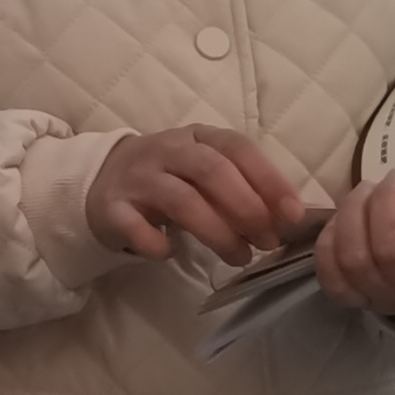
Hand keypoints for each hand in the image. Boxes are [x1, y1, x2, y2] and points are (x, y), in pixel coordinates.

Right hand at [87, 126, 313, 266]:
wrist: (101, 181)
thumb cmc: (170, 178)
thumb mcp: (205, 171)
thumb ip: (241, 187)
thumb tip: (287, 218)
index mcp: (198, 136)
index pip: (238, 149)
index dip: (269, 180)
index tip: (293, 214)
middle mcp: (167, 149)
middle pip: (212, 171)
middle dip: (247, 208)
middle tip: (267, 241)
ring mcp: (137, 177)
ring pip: (182, 200)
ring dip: (217, 232)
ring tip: (239, 258)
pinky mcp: (112, 206)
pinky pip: (136, 227)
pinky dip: (158, 244)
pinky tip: (171, 253)